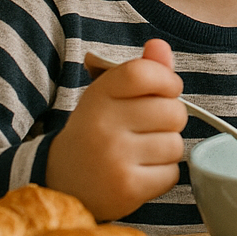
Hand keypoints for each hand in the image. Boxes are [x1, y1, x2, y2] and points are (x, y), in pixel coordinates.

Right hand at [45, 39, 187, 220]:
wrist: (61, 182)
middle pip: (174, 111)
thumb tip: (161, 46)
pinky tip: (139, 172)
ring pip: (175, 144)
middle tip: (146, 128)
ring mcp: (114, 158)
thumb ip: (141, 69)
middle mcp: (103, 125)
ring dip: (166, 149)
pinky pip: (172, 174)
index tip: (165, 91)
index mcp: (99, 95)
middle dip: (169, 120)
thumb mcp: (109, 95)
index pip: (146, 72)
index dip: (167, 80)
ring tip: (140, 152)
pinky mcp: (126, 189)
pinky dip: (162, 175)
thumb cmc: (95, 131)